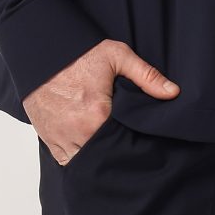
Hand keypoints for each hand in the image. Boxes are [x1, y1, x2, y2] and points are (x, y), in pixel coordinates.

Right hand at [24, 38, 180, 165]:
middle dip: (116, 153)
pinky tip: (90, 149)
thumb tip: (173, 93)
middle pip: (105, 156)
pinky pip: (67, 161)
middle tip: (125, 144)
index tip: (139, 138)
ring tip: (108, 148)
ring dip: (97, 158)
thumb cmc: (79, 54)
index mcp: (97, 115)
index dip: (133, 142)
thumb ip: (147, 76)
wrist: (41, 52)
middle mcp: (78, 132)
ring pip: (85, 162)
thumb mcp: (117, 56)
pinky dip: (78, 158)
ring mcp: (61, 138)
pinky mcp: (49, 140)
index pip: (124, 142)